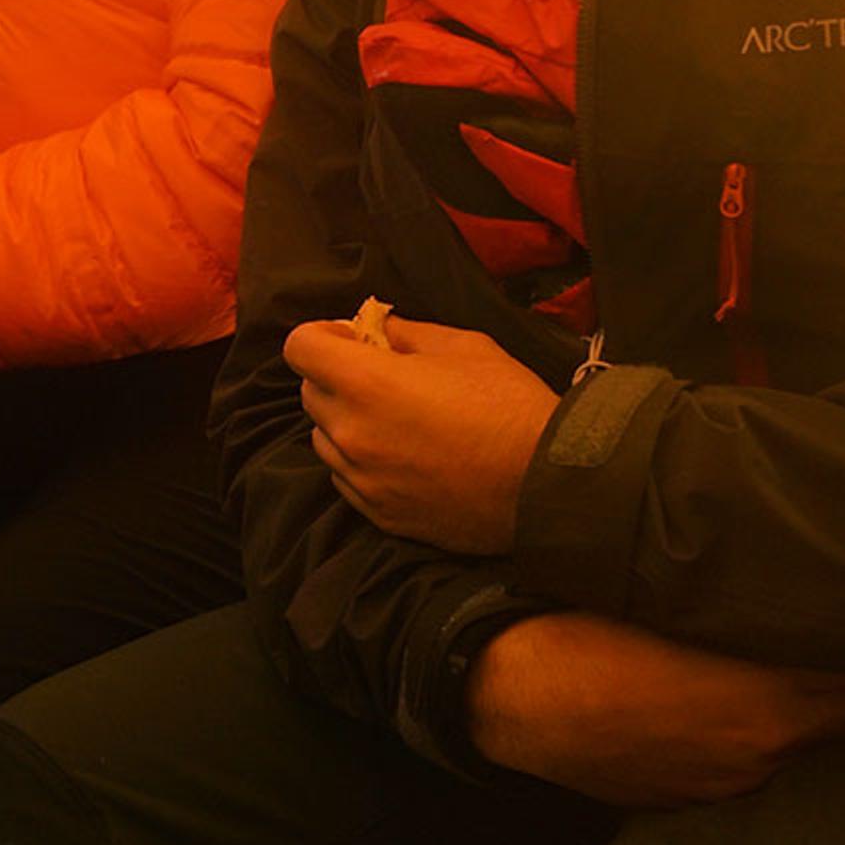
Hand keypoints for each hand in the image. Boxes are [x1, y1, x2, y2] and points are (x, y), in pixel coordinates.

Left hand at [288, 312, 558, 554]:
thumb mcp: (464, 346)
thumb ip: (407, 333)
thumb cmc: (508, 405)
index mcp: (365, 383)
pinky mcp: (378, 513)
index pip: (299, 346)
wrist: (544, 484)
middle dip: (336, 376)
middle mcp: (350, 432)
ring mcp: (360, 478)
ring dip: (346, 421)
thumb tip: (376, 330)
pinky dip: (361, 461)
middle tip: (382, 376)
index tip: (354, 338)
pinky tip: (404, 455)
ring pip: (324, 437)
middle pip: (309, 392)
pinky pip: (346, 477)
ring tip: (394, 419)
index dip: (323, 335)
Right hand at [464, 614, 844, 807]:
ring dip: (784, 715)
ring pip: (785, 746)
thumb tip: (811, 610)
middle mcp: (760, 761)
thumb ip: (756, 620)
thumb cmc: (593, 635)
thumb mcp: (680, 607)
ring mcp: (720, 788)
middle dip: (831, 686)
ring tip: (756, 669)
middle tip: (816, 641)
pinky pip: (734, 764)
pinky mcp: (683, 800)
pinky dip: (736, 739)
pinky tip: (705, 707)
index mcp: (771, 711)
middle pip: (833, 722)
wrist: (514, 696)